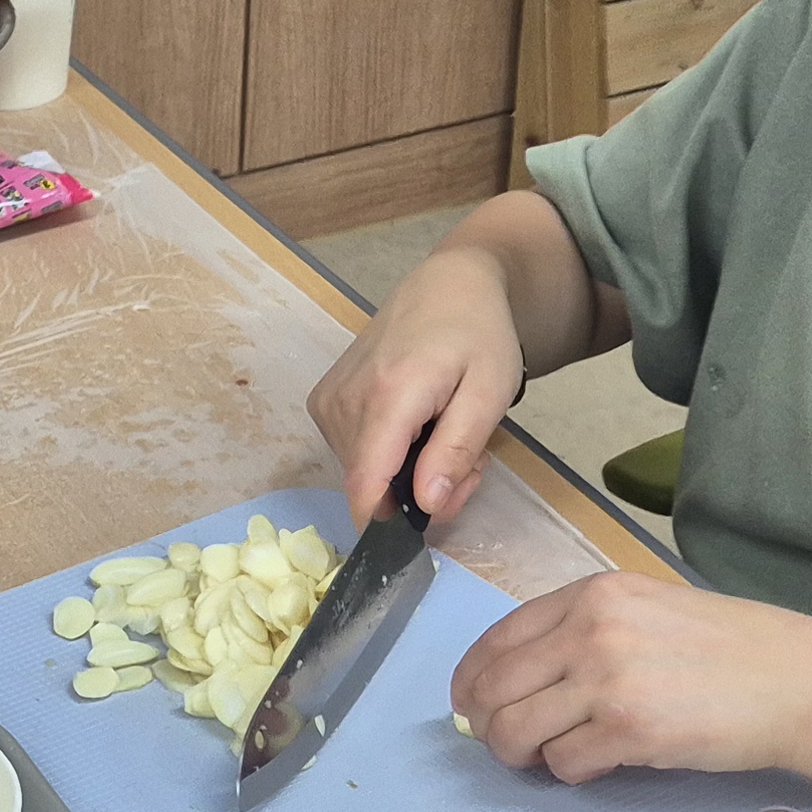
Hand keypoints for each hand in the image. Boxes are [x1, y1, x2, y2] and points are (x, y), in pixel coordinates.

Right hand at [309, 243, 524, 526]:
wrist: (446, 287)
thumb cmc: (479, 336)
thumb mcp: (489, 393)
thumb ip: (455, 450)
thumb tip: (426, 506)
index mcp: (388, 397)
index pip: (365, 485)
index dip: (389, 523)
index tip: (428, 524)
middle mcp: (343, 401)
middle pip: (370, 484)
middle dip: (419, 492)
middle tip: (467, 464)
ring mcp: (327, 401)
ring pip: (361, 473)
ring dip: (406, 474)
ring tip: (444, 436)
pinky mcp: (322, 402)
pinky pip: (351, 453)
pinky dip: (387, 455)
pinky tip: (416, 429)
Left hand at [452, 572, 811, 781]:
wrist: (798, 681)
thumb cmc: (731, 648)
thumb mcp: (647, 610)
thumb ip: (583, 632)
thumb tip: (518, 678)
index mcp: (591, 595)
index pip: (497, 639)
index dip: (472, 679)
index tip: (469, 705)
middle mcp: (590, 631)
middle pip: (492, 689)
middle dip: (486, 725)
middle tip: (504, 744)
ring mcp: (606, 681)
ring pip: (516, 731)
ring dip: (520, 754)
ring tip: (544, 759)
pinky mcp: (629, 731)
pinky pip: (564, 762)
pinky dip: (570, 771)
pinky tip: (597, 763)